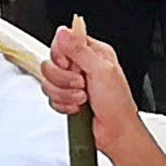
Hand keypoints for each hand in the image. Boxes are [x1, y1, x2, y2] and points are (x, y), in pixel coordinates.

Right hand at [40, 25, 145, 157]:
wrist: (116, 133)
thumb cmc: (117, 104)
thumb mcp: (101, 71)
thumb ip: (79, 50)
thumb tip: (63, 32)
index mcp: (93, 53)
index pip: (63, 42)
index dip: (61, 55)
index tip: (71, 65)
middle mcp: (81, 66)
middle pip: (51, 63)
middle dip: (63, 78)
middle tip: (82, 84)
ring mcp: (72, 83)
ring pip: (48, 82)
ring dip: (64, 94)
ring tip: (82, 98)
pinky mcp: (66, 98)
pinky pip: (50, 98)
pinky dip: (63, 105)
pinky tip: (77, 107)